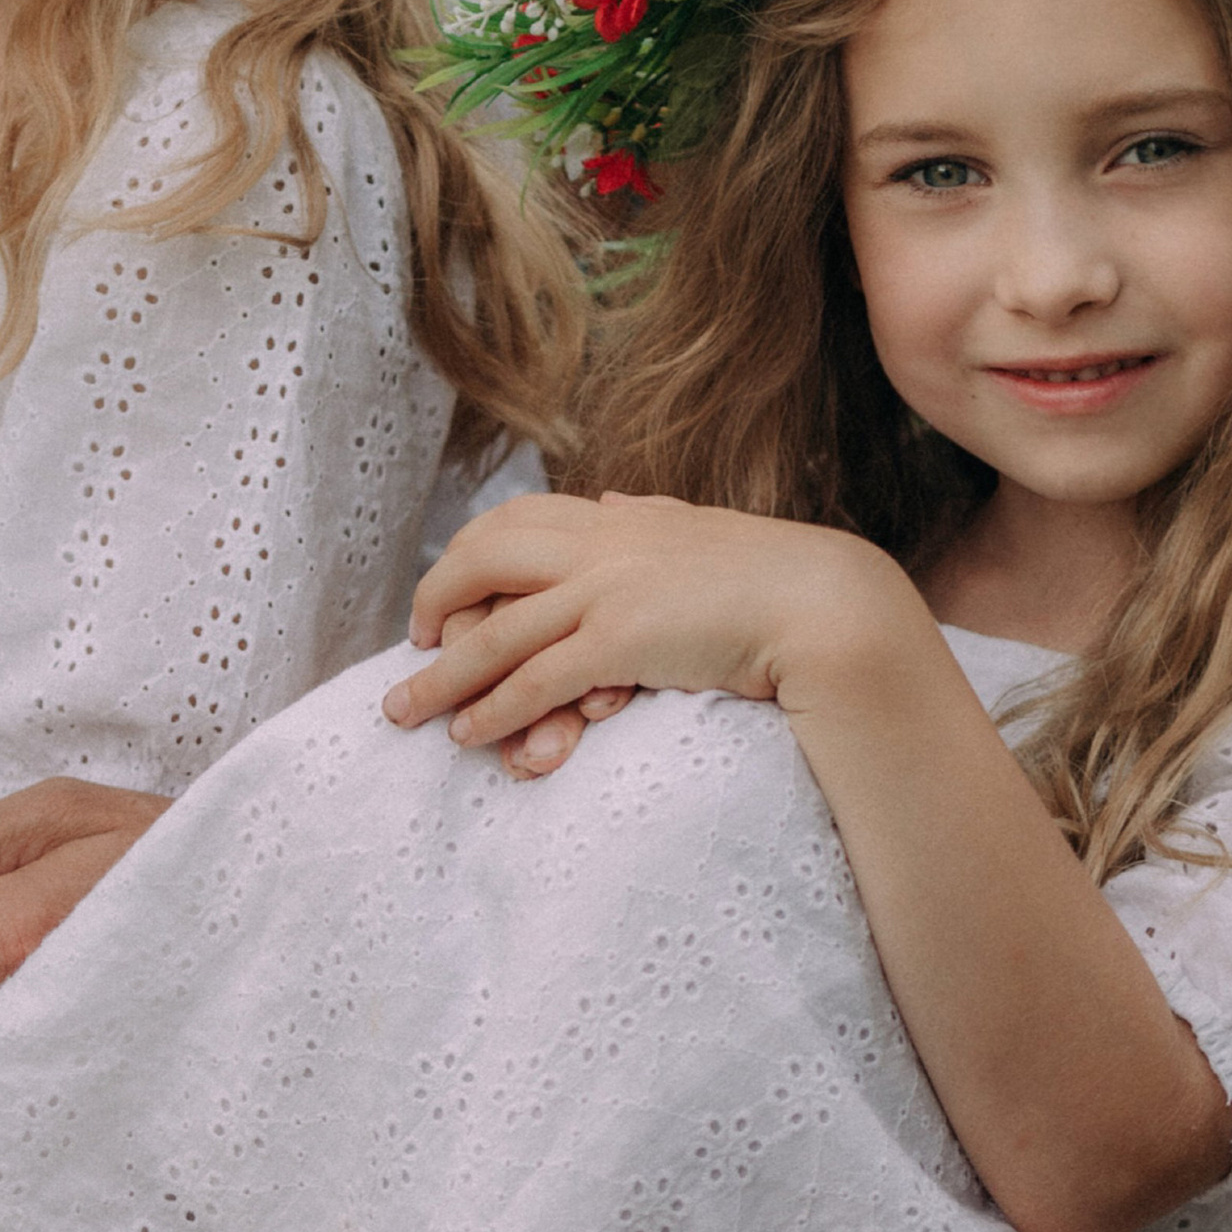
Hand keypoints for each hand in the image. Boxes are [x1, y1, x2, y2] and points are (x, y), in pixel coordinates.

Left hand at [388, 491, 902, 750]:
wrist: (825, 601)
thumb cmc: (772, 575)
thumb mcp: (696, 530)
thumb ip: (646, 516)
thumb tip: (609, 497)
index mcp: (619, 516)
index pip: (518, 517)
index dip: (469, 553)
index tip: (449, 589)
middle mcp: (602, 542)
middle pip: (484, 556)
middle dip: (436, 600)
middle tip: (415, 642)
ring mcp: (607, 589)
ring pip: (497, 632)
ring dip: (442, 677)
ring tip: (406, 711)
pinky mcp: (620, 640)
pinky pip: (535, 678)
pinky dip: (493, 708)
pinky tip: (469, 733)